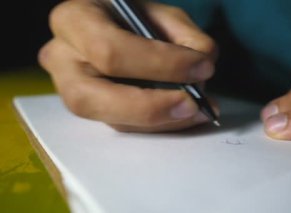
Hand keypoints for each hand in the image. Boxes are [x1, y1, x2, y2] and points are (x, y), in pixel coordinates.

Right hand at [39, 0, 217, 131]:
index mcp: (74, 21)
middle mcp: (62, 60)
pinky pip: (123, 127)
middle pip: (98, 98)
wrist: (113, 29)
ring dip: (161, 122)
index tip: (202, 67)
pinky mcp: (92, 112)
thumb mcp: (160, 14)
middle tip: (193, 104)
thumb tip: (204, 65)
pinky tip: (184, 116)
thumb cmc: (134, 18)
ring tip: (198, 112)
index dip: (159, 64)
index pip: (110, 50)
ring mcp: (71, 91)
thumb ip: (185, 35)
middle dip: (152, 106)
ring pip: (111, 121)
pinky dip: (158, 125)